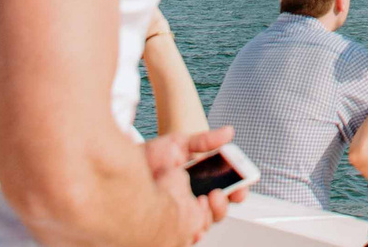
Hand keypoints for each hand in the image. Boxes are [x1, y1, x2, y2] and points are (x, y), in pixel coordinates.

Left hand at [147, 126, 241, 243]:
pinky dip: (193, 228)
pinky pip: (188, 235)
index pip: (227, 190)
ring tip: (203, 201)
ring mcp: (183, 215)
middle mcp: (195, 201)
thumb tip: (228, 133)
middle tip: (219, 193)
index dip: (238, 189)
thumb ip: (204, 141)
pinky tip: (189, 216)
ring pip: (206, 223)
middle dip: (225, 203)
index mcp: (202, 182)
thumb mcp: (179, 144)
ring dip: (210, 215)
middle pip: (219, 210)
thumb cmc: (150, 158)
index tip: (242, 184)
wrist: (125, 168)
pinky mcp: (171, 227)